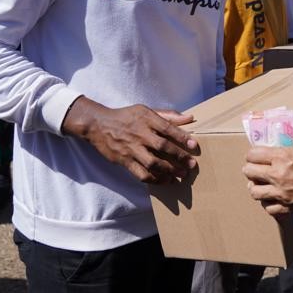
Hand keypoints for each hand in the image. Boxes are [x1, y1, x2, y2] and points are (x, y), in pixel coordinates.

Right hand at [62, 97, 197, 182]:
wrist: (98, 125)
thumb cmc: (126, 117)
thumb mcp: (145, 110)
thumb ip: (168, 115)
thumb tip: (190, 117)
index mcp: (146, 119)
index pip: (167, 128)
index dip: (182, 137)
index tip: (193, 146)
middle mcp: (140, 134)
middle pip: (162, 146)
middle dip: (179, 157)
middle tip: (191, 164)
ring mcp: (132, 148)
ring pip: (153, 163)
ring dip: (169, 171)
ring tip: (180, 176)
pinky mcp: (125, 161)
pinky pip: (141, 174)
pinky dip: (154, 179)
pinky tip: (165, 181)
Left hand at [243, 145, 292, 215]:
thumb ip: (287, 153)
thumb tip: (276, 155)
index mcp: (281, 157)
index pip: (253, 154)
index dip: (252, 155)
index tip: (255, 156)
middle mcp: (277, 174)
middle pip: (248, 171)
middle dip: (250, 169)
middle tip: (255, 169)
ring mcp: (280, 193)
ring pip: (253, 192)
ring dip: (255, 187)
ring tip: (260, 185)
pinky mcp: (286, 206)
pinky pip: (268, 207)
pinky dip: (268, 203)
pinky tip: (272, 198)